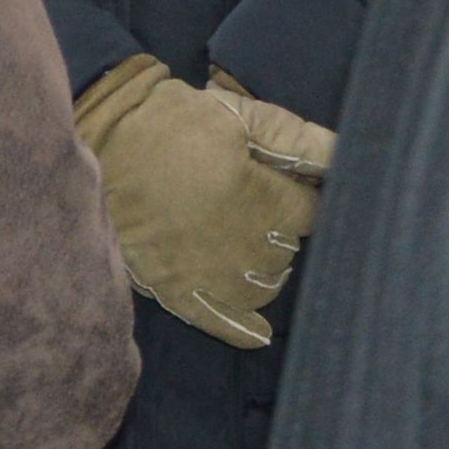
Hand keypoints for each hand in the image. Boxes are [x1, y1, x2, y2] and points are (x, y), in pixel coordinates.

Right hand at [75, 56, 332, 349]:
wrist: (101, 136)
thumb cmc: (175, 120)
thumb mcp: (239, 116)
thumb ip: (298, 141)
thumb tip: (348, 156)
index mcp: (264, 201)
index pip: (312, 211)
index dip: (302, 194)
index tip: (289, 182)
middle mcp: (244, 246)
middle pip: (290, 251)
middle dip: (282, 229)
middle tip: (258, 204)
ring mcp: (209, 272)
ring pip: (264, 286)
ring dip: (265, 267)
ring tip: (244, 240)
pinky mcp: (176, 287)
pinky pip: (220, 321)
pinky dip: (242, 329)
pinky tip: (258, 333)